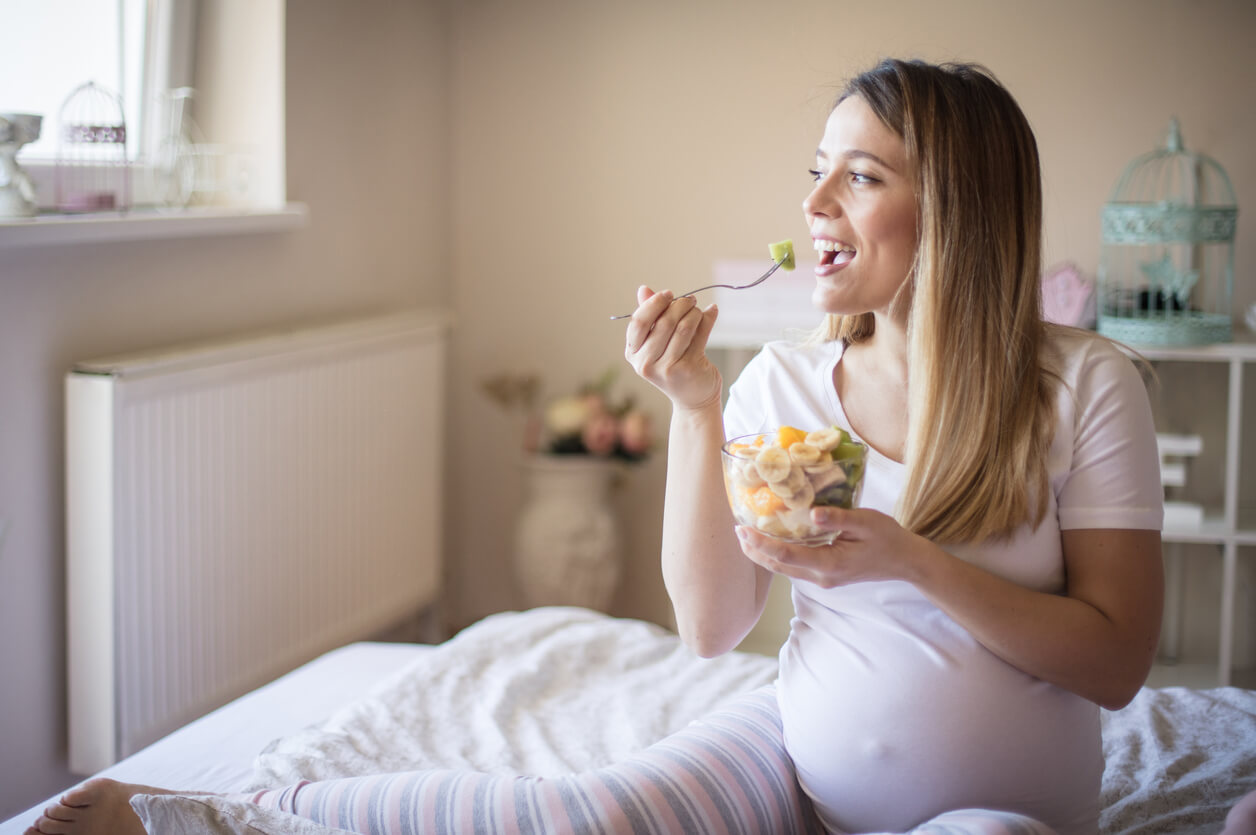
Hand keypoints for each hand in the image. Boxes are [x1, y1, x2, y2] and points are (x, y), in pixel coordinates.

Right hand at [623, 285, 721, 410]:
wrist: (693, 398)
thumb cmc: (673, 365)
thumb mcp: (656, 343)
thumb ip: (650, 317)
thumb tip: (643, 289)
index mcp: (633, 354)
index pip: (639, 322)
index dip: (654, 304)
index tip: (668, 294)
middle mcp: (646, 363)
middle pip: (663, 322)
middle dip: (679, 305)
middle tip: (690, 300)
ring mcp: (667, 368)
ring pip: (683, 327)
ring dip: (694, 312)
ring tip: (698, 310)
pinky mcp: (689, 368)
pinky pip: (700, 334)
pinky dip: (707, 319)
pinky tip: (711, 312)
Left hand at [734, 506, 929, 587]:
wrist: (905, 561)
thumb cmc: (888, 538)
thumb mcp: (867, 521)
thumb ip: (838, 518)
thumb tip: (811, 513)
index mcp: (829, 564)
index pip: (784, 555)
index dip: (760, 542)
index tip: (741, 528)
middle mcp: (821, 577)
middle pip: (777, 566)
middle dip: (754, 550)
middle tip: (736, 529)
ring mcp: (822, 580)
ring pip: (783, 569)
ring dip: (763, 554)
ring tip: (746, 535)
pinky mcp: (825, 576)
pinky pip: (794, 567)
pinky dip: (777, 555)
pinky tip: (771, 540)